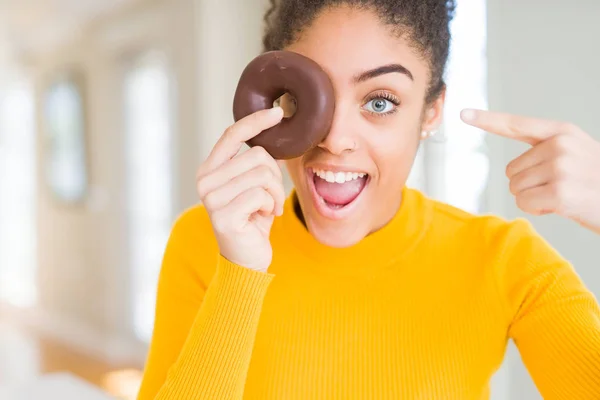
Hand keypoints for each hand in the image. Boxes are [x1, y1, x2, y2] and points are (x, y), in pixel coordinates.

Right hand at [196, 107, 285, 271]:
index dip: (255, 121)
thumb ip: (258, 163)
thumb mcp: (255, 187)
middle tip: (272, 197)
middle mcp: (205, 181)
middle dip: (275, 176)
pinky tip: (265, 217)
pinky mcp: (223, 215)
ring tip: (269, 208)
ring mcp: (211, 199)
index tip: (279, 113)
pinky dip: (271, 205)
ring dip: (275, 193)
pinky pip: (261, 195)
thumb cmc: (253, 221)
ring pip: (262, 175)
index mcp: (210, 170)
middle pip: (256, 155)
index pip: (232, 135)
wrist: (246, 261)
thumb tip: (275, 131)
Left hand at [461, 109, 599, 233]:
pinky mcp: (559, 192)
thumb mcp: (576, 155)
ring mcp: (560, 167)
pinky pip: (524, 203)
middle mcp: (559, 145)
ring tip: (563, 195)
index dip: (487, 120)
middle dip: (528, 184)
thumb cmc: (596, 182)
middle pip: (511, 170)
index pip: (516, 124)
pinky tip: (561, 207)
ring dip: (533, 198)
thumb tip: (513, 171)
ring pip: (515, 188)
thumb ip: (546, 152)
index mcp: (561, 132)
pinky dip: (537, 210)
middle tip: (560, 186)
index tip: (462, 113)